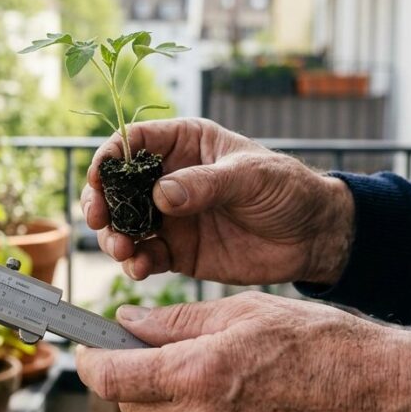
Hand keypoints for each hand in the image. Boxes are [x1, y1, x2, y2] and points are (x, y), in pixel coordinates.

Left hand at [76, 292, 410, 411]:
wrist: (385, 397)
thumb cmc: (327, 346)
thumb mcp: (245, 311)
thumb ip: (176, 322)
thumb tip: (130, 323)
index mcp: (201, 374)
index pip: (112, 379)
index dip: (91, 362)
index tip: (88, 351)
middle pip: (134, 407)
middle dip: (136, 379)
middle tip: (159, 353)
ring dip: (177, 403)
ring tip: (225, 376)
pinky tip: (247, 404)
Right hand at [82, 118, 353, 285]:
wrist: (312, 237)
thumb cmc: (286, 189)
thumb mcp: (250, 177)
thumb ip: (206, 184)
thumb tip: (161, 194)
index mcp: (184, 144)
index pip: (133, 142)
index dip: (109, 158)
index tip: (98, 178)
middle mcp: (169, 178)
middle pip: (117, 187)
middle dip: (101, 203)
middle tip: (99, 221)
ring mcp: (170, 217)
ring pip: (124, 225)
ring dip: (115, 238)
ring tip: (123, 250)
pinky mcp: (177, 251)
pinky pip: (145, 257)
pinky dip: (136, 264)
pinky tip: (140, 269)